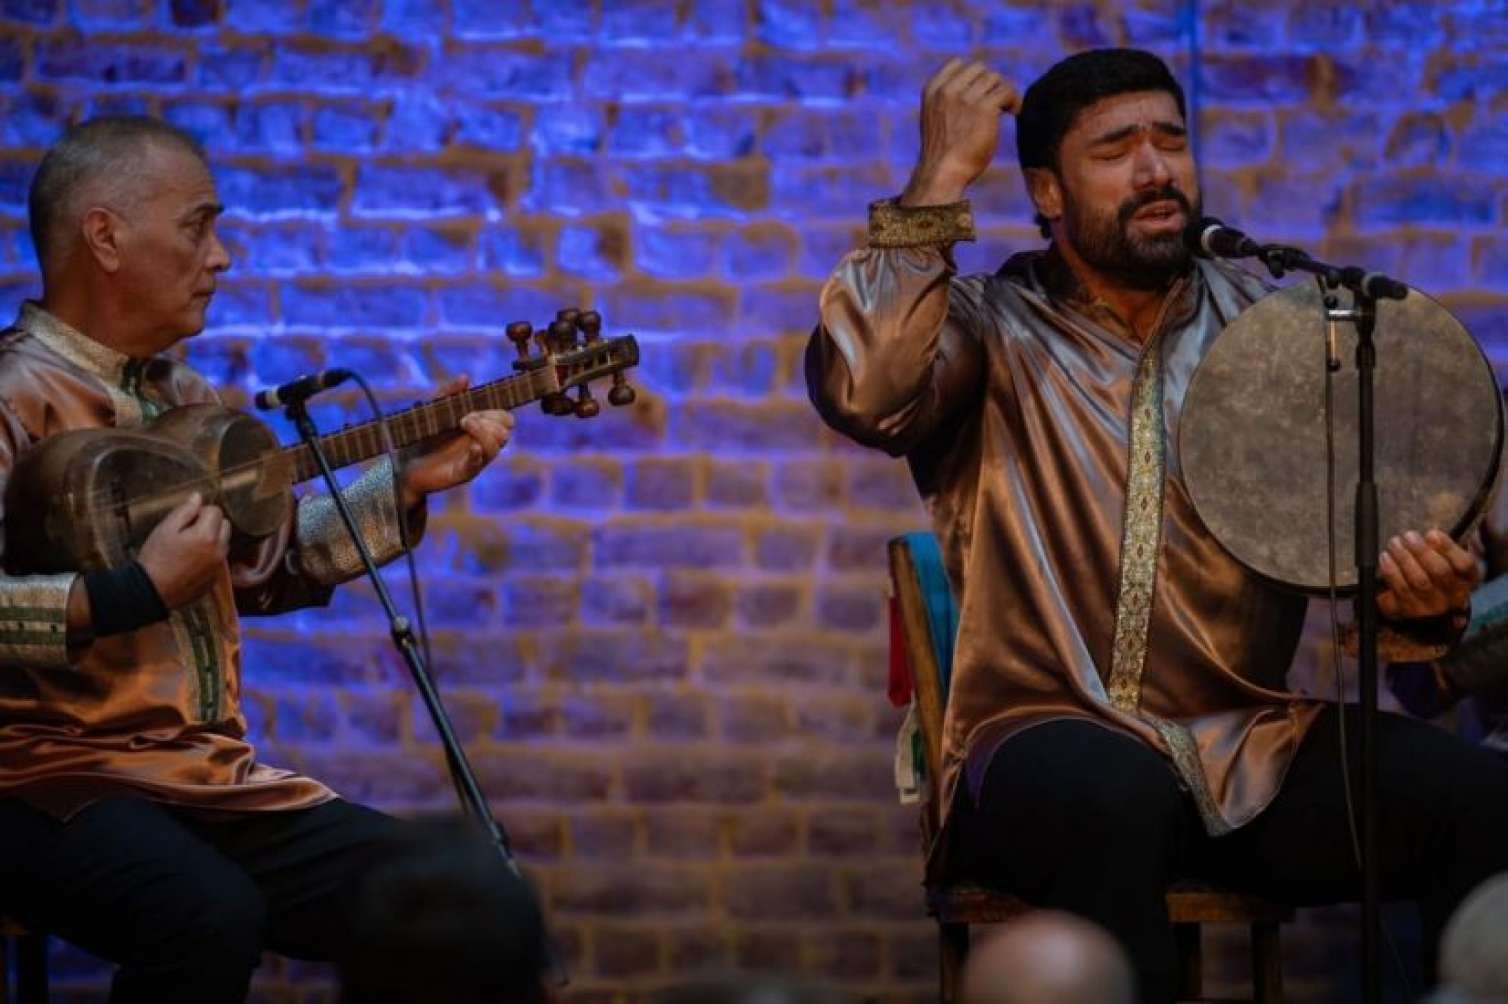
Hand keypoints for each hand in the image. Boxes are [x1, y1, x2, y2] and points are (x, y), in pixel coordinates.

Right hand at [138, 492, 230, 608]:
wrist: (151, 591)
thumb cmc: (156, 557)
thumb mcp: (166, 528)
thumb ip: (185, 511)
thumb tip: (198, 497)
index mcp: (207, 536)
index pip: (216, 511)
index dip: (200, 512)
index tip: (186, 521)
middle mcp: (219, 551)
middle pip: (224, 526)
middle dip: (210, 524)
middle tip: (186, 533)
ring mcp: (218, 566)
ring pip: (222, 543)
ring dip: (210, 540)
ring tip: (186, 549)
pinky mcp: (215, 578)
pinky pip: (217, 560)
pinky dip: (208, 557)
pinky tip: (189, 563)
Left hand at [399, 375, 514, 507]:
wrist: (405, 461)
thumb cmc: (423, 436)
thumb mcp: (435, 409)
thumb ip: (449, 393)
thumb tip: (465, 377)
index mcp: (481, 429)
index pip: (506, 420)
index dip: (497, 413)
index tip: (474, 410)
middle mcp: (482, 445)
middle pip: (505, 432)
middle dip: (489, 421)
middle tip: (465, 419)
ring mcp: (475, 460)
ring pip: (496, 447)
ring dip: (483, 433)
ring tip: (462, 425)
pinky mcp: (463, 473)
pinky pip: (478, 463)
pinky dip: (477, 452)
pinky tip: (471, 446)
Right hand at [901, 58, 1020, 207]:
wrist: (943, 173)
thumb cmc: (942, 152)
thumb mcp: (936, 118)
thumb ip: (948, 100)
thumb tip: (978, 86)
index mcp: (932, 90)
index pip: (958, 63)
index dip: (974, 74)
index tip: (982, 90)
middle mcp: (947, 90)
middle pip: (979, 69)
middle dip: (990, 83)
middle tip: (998, 101)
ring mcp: (965, 98)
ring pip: (995, 79)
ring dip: (1004, 92)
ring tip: (1007, 107)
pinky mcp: (984, 108)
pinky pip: (1006, 91)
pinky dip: (1014, 100)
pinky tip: (1014, 112)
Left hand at [1378, 529, 1479, 620]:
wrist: (1424, 610)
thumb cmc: (1437, 577)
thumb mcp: (1450, 561)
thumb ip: (1445, 548)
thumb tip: (1432, 536)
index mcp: (1468, 581)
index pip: (1465, 564)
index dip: (1448, 547)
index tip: (1431, 533)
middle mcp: (1452, 597)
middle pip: (1440, 572)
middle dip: (1421, 550)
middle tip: (1408, 536)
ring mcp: (1430, 607)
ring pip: (1417, 581)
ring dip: (1403, 558)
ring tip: (1394, 544)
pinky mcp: (1407, 611)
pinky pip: (1398, 590)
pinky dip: (1390, 571)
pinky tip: (1386, 558)